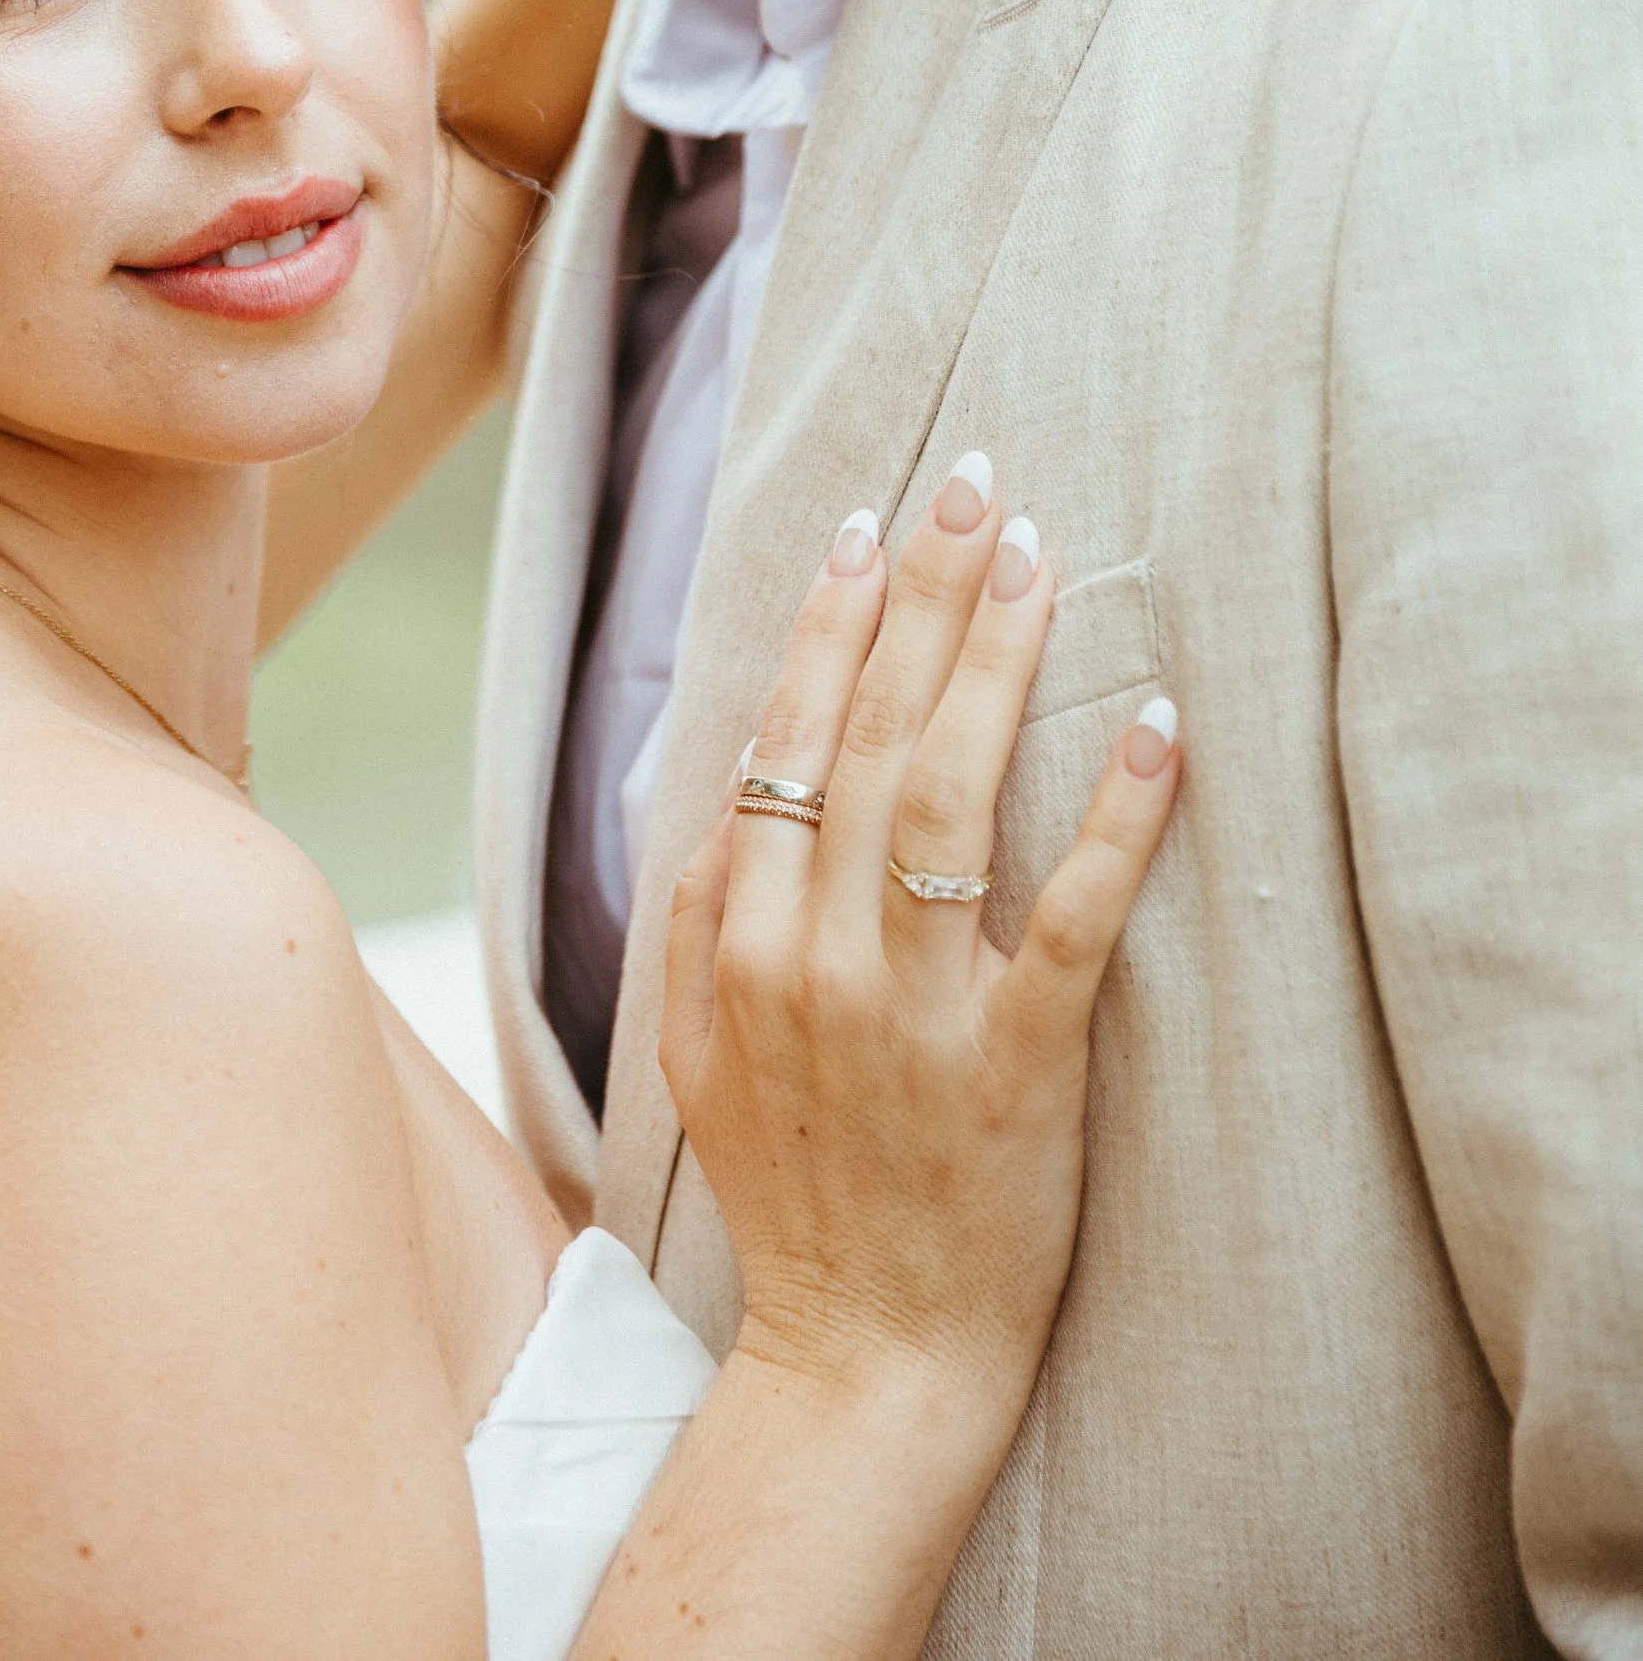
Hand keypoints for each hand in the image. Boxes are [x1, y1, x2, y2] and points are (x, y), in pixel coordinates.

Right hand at [659, 461, 1178, 1437]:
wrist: (865, 1360)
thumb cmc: (792, 1195)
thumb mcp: (694, 1052)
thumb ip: (699, 911)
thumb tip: (729, 785)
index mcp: (740, 937)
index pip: (789, 737)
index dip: (832, 621)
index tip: (869, 524)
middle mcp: (816, 954)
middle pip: (874, 737)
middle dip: (924, 598)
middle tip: (972, 489)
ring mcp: (916, 1011)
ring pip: (955, 798)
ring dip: (998, 666)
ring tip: (1038, 563)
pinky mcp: (1018, 1068)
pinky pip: (1072, 921)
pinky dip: (1116, 820)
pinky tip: (1155, 730)